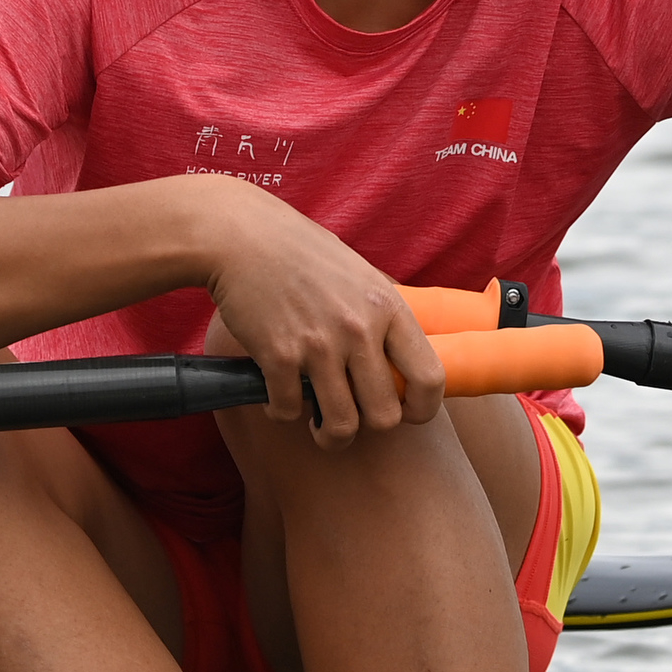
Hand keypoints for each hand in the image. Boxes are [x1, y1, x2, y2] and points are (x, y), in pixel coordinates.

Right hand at [194, 179, 444, 447]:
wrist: (241, 236)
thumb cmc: (301, 251)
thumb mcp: (360, 273)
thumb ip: (383, 313)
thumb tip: (402, 354)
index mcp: (388, 307)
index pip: (430, 378)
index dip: (423, 408)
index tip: (406, 412)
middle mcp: (359, 329)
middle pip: (385, 416)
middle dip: (369, 426)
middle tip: (354, 415)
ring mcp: (319, 345)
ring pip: (342, 426)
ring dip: (330, 435)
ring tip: (321, 424)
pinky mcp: (278, 356)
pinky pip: (289, 410)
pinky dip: (282, 411)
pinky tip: (278, 395)